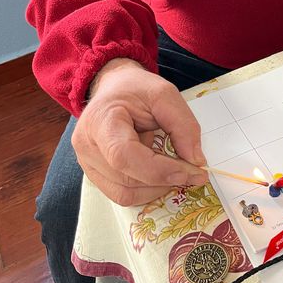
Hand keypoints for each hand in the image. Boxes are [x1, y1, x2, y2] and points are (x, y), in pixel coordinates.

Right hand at [71, 58, 206, 205]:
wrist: (114, 88)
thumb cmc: (136, 89)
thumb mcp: (165, 94)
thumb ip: (183, 126)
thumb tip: (195, 161)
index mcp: (100, 121)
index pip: (124, 156)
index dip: (158, 170)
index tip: (190, 171)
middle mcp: (86, 146)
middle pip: (127, 179)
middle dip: (165, 179)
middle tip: (193, 171)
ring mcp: (87, 164)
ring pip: (125, 193)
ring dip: (157, 187)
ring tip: (173, 167)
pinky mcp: (95, 175)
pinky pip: (122, 194)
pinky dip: (147, 189)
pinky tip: (159, 173)